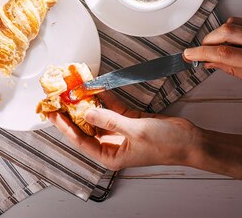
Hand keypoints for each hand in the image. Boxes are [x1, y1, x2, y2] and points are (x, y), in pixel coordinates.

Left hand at [47, 93, 199, 170]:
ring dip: (88, 102)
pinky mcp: (129, 121)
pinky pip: (112, 108)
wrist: (190, 141)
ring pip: (97, 115)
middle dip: (73, 112)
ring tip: (73, 89)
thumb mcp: (135, 131)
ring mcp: (120, 132)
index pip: (80, 139)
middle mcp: (112, 144)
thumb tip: (87, 112)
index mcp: (110, 155)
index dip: (64, 126)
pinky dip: (105, 98)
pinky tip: (96, 87)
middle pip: (86, 127)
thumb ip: (110, 120)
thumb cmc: (167, 145)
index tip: (51, 113)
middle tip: (59, 97)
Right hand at [183, 17, 241, 95]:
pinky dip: (236, 30)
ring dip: (220, 33)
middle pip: (225, 31)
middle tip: (203, 48)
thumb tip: (210, 63)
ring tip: (219, 44)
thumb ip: (232, 69)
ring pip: (233, 23)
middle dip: (208, 39)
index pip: (223, 53)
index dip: (201, 53)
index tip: (189, 55)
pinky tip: (239, 40)